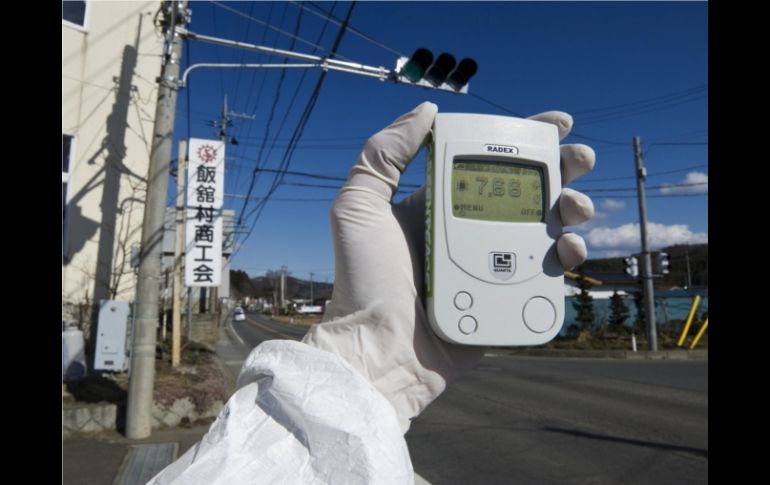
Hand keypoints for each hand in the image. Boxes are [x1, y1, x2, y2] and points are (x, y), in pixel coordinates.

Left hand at [302, 102, 595, 432]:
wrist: (377, 350)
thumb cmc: (363, 280)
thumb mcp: (358, 207)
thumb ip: (383, 155)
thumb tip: (427, 110)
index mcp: (442, 204)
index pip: (490, 162)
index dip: (526, 140)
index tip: (558, 123)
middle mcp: (472, 231)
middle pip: (530, 191)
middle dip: (562, 170)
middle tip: (579, 160)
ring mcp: (493, 266)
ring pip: (548, 230)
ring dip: (572, 210)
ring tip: (574, 207)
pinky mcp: (508, 300)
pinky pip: (548, 275)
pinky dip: (567, 258)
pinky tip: (568, 249)